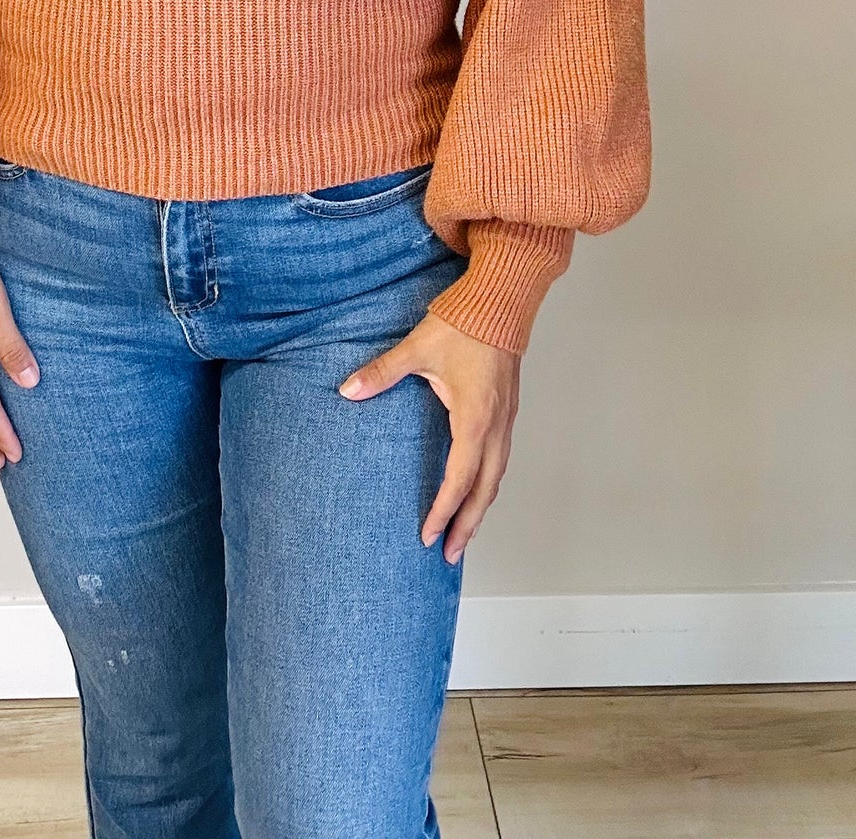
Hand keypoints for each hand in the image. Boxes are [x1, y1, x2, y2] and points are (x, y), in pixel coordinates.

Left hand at [338, 314, 519, 563]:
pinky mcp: (507, 410)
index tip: (429, 536)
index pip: (459, 479)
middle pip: (485, 490)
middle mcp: (495, 426)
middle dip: (468, 525)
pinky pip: (500, 459)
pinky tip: (476, 489)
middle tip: (451, 556)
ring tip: (465, 533)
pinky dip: (488, 483)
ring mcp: (506, 419)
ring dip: (480, 507)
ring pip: (496, 476)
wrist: (502, 300)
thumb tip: (348, 389)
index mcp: (474, 417)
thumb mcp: (418, 348)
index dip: (444, 511)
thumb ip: (382, 372)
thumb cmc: (465, 323)